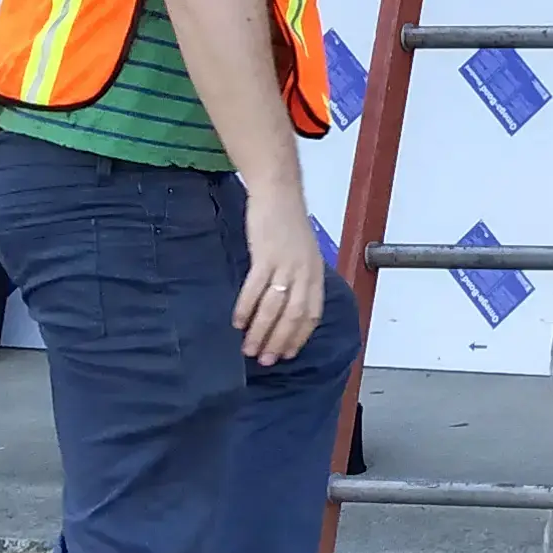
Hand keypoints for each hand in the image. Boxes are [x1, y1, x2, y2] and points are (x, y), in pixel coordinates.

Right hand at [234, 202, 335, 366]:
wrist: (279, 193)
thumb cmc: (289, 224)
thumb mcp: (305, 253)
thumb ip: (301, 279)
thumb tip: (290, 308)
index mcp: (315, 273)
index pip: (312, 314)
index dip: (299, 337)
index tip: (287, 354)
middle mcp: (304, 272)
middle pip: (293, 316)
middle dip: (278, 342)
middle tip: (264, 360)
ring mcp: (285, 264)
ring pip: (274, 308)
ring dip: (260, 332)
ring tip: (247, 349)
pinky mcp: (266, 255)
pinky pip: (255, 288)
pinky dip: (245, 308)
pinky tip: (236, 322)